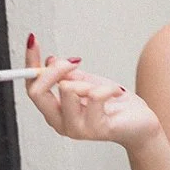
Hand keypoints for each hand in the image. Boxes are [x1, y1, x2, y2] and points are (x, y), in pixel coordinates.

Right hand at [23, 35, 160, 151]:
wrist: (139, 123)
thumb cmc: (113, 103)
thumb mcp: (87, 82)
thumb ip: (68, 75)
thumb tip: (50, 60)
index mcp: (55, 111)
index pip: (32, 87)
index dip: (30, 62)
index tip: (33, 39)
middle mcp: (60, 123)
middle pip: (38, 93)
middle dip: (54, 69)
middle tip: (73, 61)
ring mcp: (77, 129)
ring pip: (67, 90)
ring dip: (86, 82)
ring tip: (101, 88)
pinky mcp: (96, 129)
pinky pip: (95, 95)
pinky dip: (108, 87)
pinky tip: (116, 93)